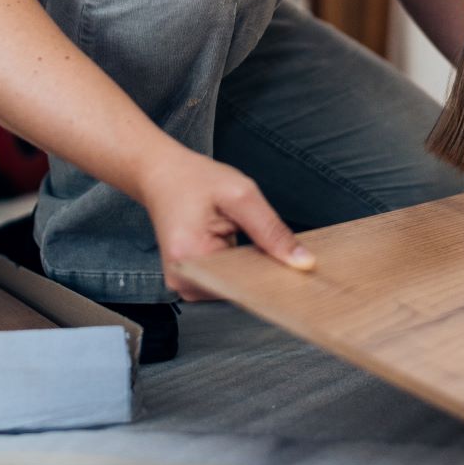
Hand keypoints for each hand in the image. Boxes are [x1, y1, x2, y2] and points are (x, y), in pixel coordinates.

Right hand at [139, 151, 315, 300]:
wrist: (161, 175)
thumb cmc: (194, 179)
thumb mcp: (241, 195)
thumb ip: (271, 230)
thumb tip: (301, 262)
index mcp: (190, 257)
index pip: (245, 285)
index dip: (275, 278)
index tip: (301, 273)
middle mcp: (182, 279)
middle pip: (240, 289)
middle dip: (264, 272)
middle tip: (285, 253)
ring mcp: (184, 283)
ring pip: (235, 287)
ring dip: (251, 270)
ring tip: (259, 246)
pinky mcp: (190, 280)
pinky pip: (225, 281)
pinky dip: (240, 268)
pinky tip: (248, 252)